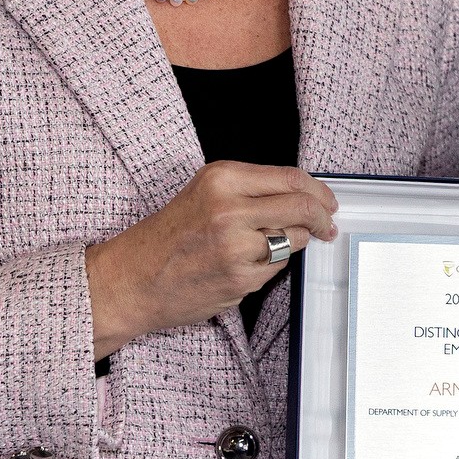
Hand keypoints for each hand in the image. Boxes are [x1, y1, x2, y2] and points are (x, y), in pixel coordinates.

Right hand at [85, 161, 338, 357]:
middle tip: (327, 225)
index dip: (319, 191)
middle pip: (302, 207)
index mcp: (222, 178)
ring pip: (292, 240)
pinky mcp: (239, 277)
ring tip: (265, 246)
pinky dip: (268, 266)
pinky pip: (275, 268)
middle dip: (322, 218)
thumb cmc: (167, 236)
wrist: (131, 279)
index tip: (327, 201)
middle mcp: (230, 208)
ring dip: (291, 243)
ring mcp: (236, 246)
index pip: (292, 178)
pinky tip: (243, 265)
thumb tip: (303, 194)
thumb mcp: (205, 192)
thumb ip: (250, 189)